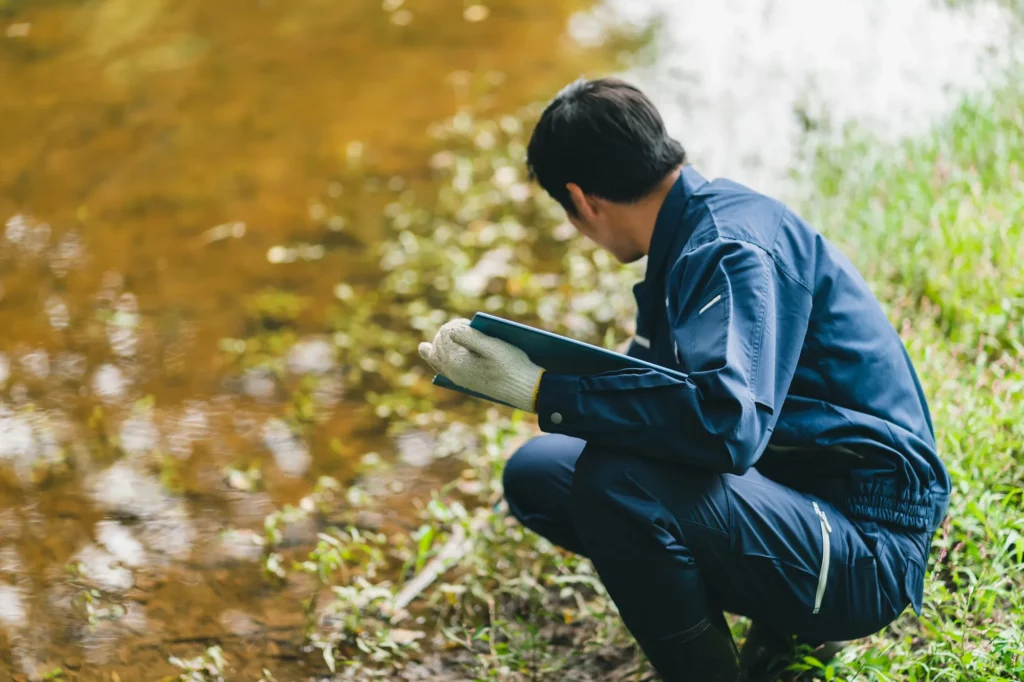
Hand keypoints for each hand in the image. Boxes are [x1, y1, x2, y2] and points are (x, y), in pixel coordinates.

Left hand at [419, 319, 543, 411]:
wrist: (522, 390)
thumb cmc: (510, 365)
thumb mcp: (492, 346)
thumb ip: (470, 337)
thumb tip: (451, 331)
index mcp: (457, 361)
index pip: (446, 334)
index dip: (456, 323)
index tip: (469, 323)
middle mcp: (453, 371)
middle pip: (439, 344)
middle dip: (448, 332)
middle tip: (464, 327)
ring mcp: (457, 378)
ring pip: (437, 358)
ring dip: (442, 344)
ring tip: (449, 336)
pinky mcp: (464, 382)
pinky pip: (444, 368)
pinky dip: (441, 357)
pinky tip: (445, 352)